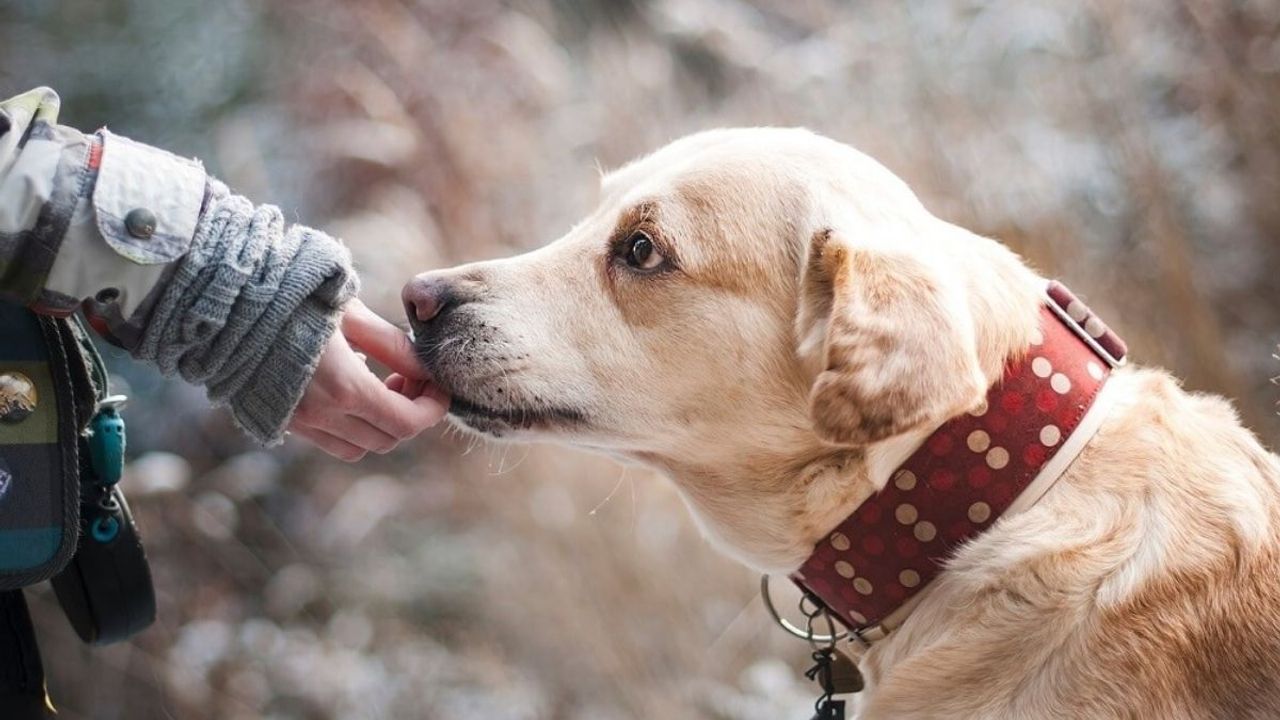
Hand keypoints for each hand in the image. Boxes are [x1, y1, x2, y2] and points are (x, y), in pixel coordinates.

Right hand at [289, 299, 448, 460]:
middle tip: (409, 379)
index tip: (438, 388)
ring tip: (380, 384)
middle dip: (409, 414)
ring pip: (357, 447)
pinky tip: (347, 388)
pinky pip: (327, 440)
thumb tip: (426, 370)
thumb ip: (393, 346)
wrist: (225, 303)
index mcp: (344, 388)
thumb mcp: (351, 314)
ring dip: (379, 425)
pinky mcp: (278, 420)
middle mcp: (321, 415)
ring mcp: (297, 422)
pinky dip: (349, 426)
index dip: (432, 410)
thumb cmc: (292, 297)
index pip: (406, 423)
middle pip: (387, 439)